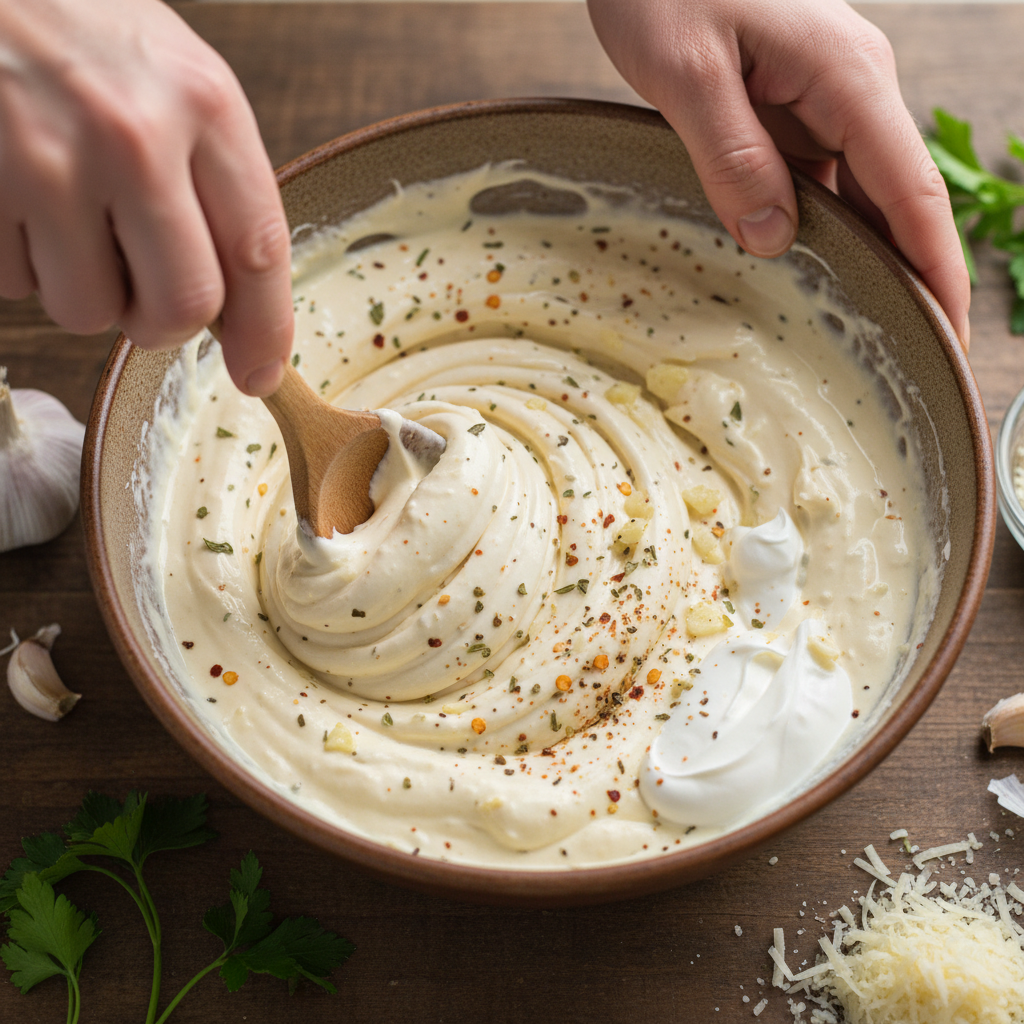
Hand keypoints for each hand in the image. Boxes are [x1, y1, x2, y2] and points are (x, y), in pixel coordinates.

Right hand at [0, 0, 292, 393]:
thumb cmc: (76, 25)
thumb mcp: (173, 75)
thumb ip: (213, 181)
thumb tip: (234, 308)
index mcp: (203, 103)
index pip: (258, 250)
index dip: (265, 330)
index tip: (261, 374)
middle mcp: (134, 135)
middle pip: (183, 306)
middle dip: (164, 325)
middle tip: (143, 298)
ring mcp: (47, 160)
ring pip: (89, 311)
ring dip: (83, 291)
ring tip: (66, 220)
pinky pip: (14, 286)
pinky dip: (20, 265)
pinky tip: (15, 199)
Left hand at [587, 0, 970, 347]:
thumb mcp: (687, 70)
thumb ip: (732, 154)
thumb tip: (771, 237)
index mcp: (846, 77)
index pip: (911, 192)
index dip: (934, 269)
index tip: (946, 335)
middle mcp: (850, 88)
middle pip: (895, 199)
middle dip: (907, 277)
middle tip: (905, 354)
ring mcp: (822, 94)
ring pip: (853, 192)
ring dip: (856, 256)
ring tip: (853, 329)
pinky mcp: (788, 102)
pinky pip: (812, 176)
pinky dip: (811, 226)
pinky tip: (793, 267)